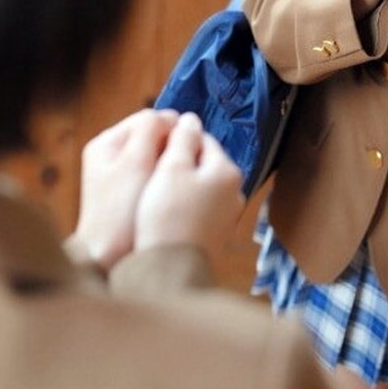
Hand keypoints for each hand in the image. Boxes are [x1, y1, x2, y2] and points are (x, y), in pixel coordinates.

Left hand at [70, 109, 177, 270]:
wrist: (106, 259)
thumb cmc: (120, 210)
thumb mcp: (135, 162)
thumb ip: (151, 131)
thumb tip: (171, 116)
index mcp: (107, 144)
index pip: (148, 119)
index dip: (172, 127)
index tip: (190, 144)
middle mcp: (111, 158)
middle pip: (153, 139)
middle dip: (171, 148)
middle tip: (187, 163)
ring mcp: (121, 179)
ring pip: (157, 160)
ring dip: (170, 165)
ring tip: (183, 179)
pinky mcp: (132, 198)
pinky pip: (156, 179)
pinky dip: (167, 182)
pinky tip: (176, 193)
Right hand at [134, 112, 244, 266]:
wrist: (170, 270)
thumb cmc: (168, 214)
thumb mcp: (172, 168)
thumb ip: (183, 139)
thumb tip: (190, 119)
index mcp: (227, 171)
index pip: (203, 140)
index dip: (177, 138)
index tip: (155, 146)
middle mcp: (235, 192)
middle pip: (204, 164)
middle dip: (180, 162)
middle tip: (152, 169)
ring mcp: (228, 217)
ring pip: (201, 188)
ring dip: (181, 186)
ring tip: (154, 192)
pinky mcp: (216, 236)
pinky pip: (199, 210)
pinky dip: (184, 207)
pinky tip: (164, 214)